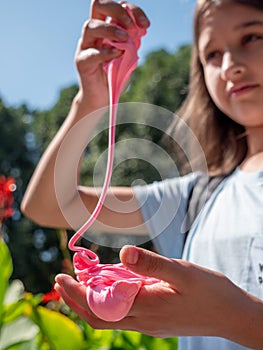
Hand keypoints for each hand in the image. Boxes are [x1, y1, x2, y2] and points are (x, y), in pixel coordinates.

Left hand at [55, 245, 260, 345]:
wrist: (231, 315)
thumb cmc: (209, 292)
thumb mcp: (182, 272)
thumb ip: (152, 264)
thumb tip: (123, 252)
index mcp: (147, 307)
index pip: (101, 305)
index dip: (78, 292)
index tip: (62, 277)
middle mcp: (143, 320)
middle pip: (99, 316)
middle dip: (76, 300)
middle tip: (61, 281)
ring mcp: (149, 323)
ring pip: (110, 317)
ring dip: (91, 301)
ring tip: (80, 282)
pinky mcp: (155, 321)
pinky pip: (124, 314)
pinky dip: (109, 302)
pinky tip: (111, 287)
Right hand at [75, 0, 149, 108]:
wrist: (103, 97)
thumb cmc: (115, 76)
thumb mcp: (129, 57)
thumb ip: (133, 43)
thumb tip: (140, 30)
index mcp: (106, 27)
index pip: (116, 6)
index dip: (133, 10)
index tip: (146, 25)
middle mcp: (93, 33)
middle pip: (98, 4)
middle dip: (117, 10)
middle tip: (131, 27)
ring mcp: (85, 46)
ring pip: (90, 25)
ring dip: (110, 29)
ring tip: (124, 39)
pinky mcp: (82, 62)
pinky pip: (91, 53)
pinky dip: (106, 52)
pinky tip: (118, 54)